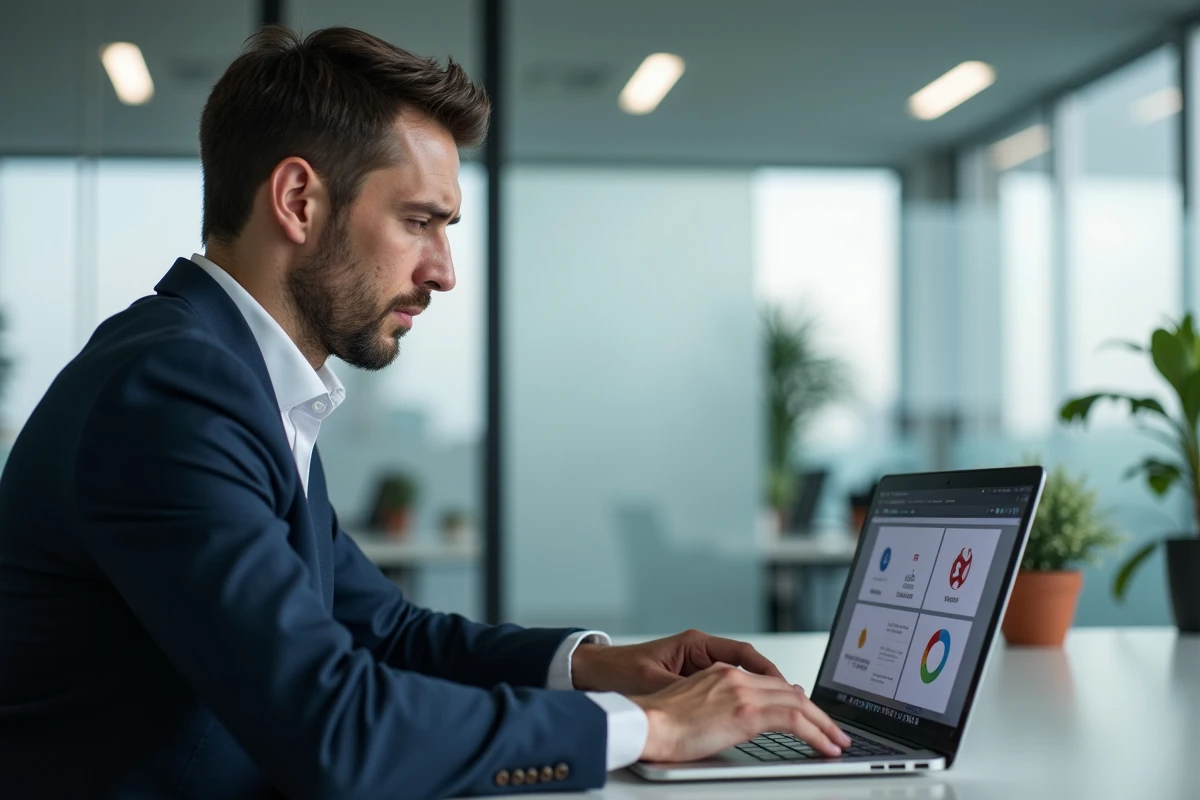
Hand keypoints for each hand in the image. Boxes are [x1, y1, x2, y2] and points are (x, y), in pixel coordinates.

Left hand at [571, 629, 784, 695]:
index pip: (744, 655)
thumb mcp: (654, 683)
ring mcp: (697, 665)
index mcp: (695, 644)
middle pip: (750, 666)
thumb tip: (714, 704)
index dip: (769, 673)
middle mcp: (700, 651)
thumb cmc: (619, 672)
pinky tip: (755, 718)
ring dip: (762, 694)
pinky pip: (727, 689)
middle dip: (776, 686)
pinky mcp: (691, 679)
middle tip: (801, 706)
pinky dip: (744, 701)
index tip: (789, 690)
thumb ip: (685, 691)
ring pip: (741, 678)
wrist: (593, 672)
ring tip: (787, 713)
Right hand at [629, 663, 851, 761]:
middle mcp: (736, 677)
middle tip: (834, 731)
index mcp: (723, 673)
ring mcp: (742, 692)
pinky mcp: (746, 713)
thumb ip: (721, 706)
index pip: (772, 683)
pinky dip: (816, 733)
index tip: (811, 715)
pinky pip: (794, 720)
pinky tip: (826, 747)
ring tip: (837, 742)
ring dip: (823, 725)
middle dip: (818, 713)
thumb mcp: (695, 706)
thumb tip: (745, 720)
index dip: (796, 700)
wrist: (644, 723)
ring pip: (798, 703)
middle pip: (790, 692)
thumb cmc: (659, 723)